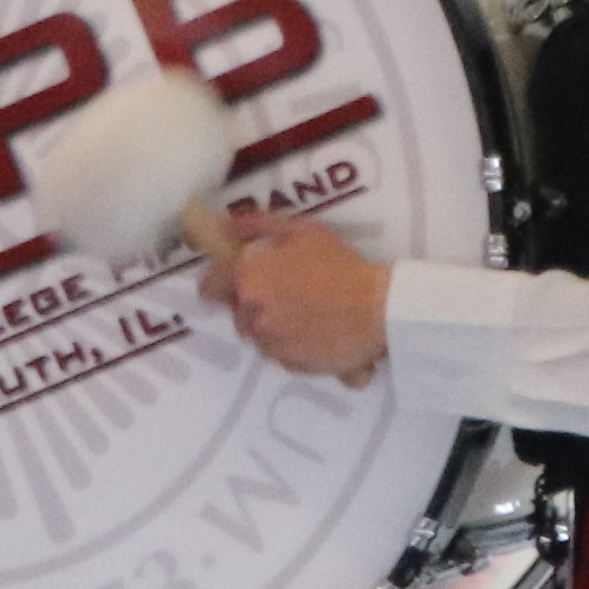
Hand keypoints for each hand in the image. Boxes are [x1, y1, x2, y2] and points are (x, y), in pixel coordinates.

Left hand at [201, 213, 393, 380]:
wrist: (379, 308)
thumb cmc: (341, 265)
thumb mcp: (302, 232)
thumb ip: (257, 226)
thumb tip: (224, 223)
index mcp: (249, 280)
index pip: (210, 286)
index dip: (218, 282)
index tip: (231, 281)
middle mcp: (251, 315)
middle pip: (238, 312)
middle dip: (255, 304)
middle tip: (288, 293)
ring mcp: (270, 344)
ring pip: (260, 335)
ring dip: (274, 326)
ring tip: (308, 313)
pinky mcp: (290, 365)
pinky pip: (282, 355)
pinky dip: (294, 346)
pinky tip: (318, 331)